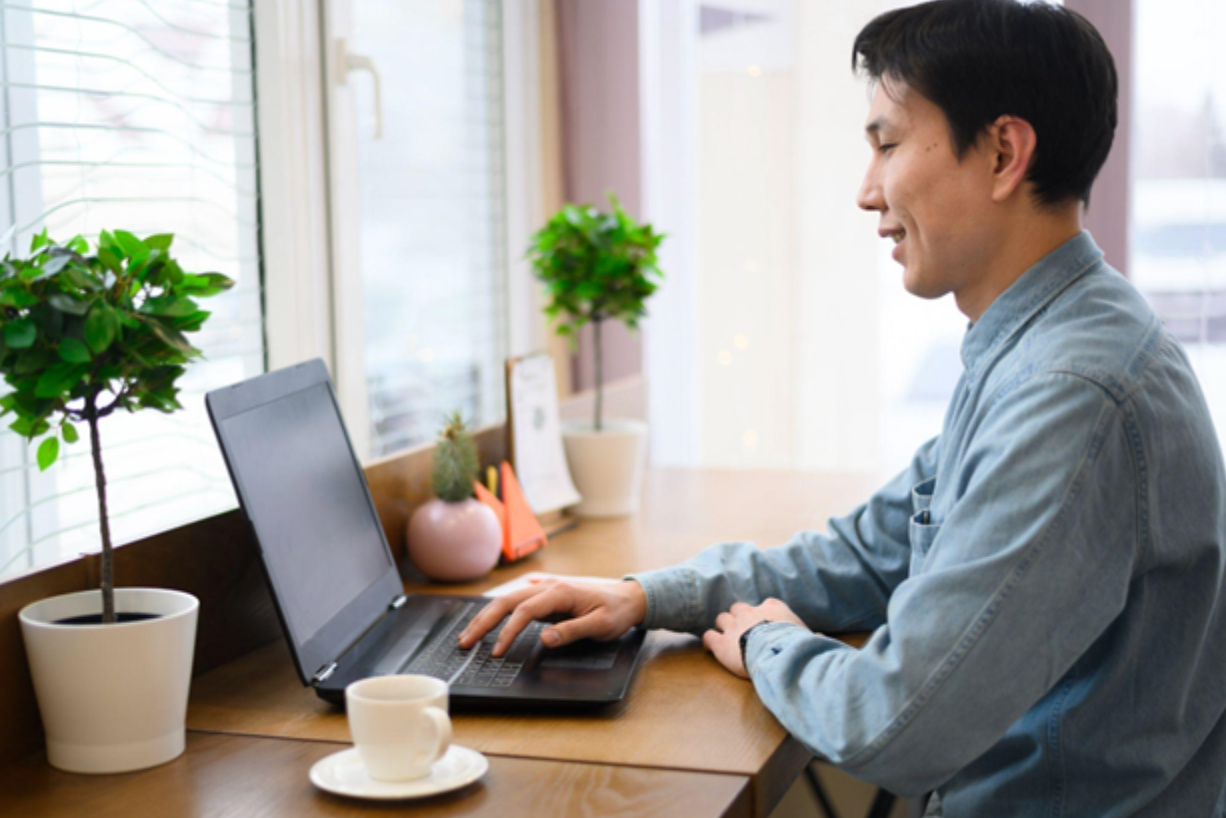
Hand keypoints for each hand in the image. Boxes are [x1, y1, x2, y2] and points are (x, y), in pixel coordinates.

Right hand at [458, 579, 647, 657]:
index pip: (524, 612)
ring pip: (508, 600)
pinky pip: (516, 603)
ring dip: (487, 616)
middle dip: (484, 621)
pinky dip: (498, 612)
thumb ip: (572, 631)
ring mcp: (546, 590)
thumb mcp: (600, 626)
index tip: (497, 651)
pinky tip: (486, 620)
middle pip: (507, 601)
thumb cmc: (616, 612)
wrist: (629, 597)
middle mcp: (548, 588)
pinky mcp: (546, 597)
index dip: (508, 632)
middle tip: (465, 642)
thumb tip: (544, 639)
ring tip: (469, 634)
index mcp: (560, 593)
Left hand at [702, 598, 806, 678]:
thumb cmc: (797, 645)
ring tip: (728, 638)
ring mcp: (733, 625)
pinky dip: (709, 641)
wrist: (777, 654)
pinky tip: (712, 648)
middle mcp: (750, 612)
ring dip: (724, 626)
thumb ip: (812, 635)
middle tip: (743, 631)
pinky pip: (708, 636)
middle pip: (738, 607)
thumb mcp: (809, 636)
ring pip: (721, 618)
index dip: (764, 614)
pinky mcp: (720, 642)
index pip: (765, 604)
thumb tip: (822, 638)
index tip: (767, 623)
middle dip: (739, 617)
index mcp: (772, 607)